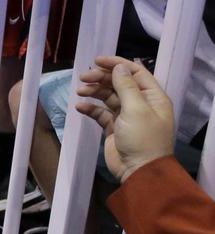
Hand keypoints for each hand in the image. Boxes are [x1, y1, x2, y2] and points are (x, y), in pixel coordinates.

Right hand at [76, 56, 175, 182]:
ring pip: (108, 96)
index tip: (96, 61)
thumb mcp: (136, 109)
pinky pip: (101, 112)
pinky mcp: (115, 127)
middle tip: (83, 77)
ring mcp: (127, 116)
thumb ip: (125, 86)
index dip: (116, 64)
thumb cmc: (143, 138)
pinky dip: (90, 108)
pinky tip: (80, 107)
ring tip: (80, 91)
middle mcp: (141, 104)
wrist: (140, 172)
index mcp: (152, 97)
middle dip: (101, 78)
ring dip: (94, 91)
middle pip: (119, 83)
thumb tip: (118, 67)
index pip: (135, 72)